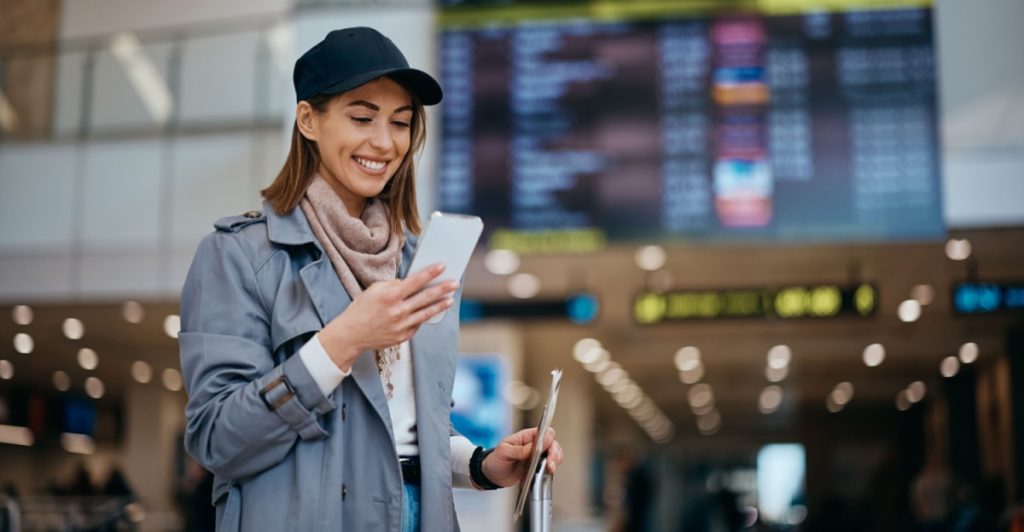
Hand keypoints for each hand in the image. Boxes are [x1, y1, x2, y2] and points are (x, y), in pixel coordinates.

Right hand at [320, 263, 457, 369]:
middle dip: (443, 288)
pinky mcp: (403, 336)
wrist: (351, 334)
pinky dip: (425, 316)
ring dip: (440, 304)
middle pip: (426, 297)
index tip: (442, 266)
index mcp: (390, 296)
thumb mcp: (375, 290)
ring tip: (450, 298)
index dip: (431, 273)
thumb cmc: (361, 309)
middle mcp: (398, 311)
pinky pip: (418, 324)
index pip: (416, 281)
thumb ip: (394, 285)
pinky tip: (432, 311)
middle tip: (454, 283)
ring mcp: (402, 325)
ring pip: (427, 313)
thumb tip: (411, 283)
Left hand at [481, 427, 562, 487]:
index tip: (547, 448)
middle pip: (552, 443)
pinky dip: (551, 469)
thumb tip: (533, 447)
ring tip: (550, 469)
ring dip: (555, 461)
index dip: (548, 439)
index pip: (544, 432)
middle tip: (550, 464)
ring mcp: (537, 456)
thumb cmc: (496, 460)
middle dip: (554, 453)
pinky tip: (548, 473)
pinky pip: (549, 465)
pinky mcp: (538, 467)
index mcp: (526, 437)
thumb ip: (519, 450)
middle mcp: (534, 445)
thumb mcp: (504, 452)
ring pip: (554, 454)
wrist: (493, 475)